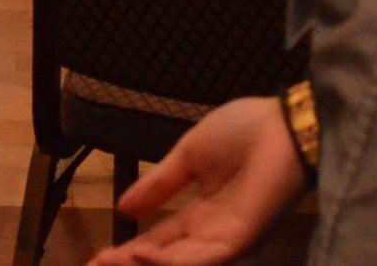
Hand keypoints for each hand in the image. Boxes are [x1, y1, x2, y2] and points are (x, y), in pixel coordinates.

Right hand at [87, 95, 303, 265]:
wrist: (283, 126)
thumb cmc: (241, 133)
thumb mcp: (188, 155)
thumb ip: (159, 184)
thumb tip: (123, 207)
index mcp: (200, 212)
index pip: (160, 240)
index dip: (129, 250)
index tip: (97, 256)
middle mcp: (210, 233)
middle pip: (165, 259)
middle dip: (129, 264)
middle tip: (93, 265)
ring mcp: (225, 240)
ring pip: (180, 264)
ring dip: (144, 264)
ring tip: (110, 261)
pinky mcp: (240, 239)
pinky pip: (203, 259)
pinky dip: (171, 262)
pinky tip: (141, 255)